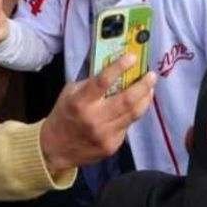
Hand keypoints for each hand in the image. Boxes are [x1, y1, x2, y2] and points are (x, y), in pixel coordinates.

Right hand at [38, 53, 156, 174]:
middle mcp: (94, 119)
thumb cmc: (65, 114)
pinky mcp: (111, 146)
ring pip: (133, 114)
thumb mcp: (70, 93)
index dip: (119, 67)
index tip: (132, 57)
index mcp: (80, 102)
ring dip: (145, 99)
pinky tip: (136, 106)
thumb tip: (115, 67)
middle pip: (126, 100)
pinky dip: (134, 114)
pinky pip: (128, 126)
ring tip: (150, 88)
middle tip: (152, 75)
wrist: (55, 149)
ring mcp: (104, 135)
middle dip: (143, 85)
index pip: (103, 82)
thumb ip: (91, 82)